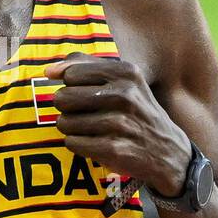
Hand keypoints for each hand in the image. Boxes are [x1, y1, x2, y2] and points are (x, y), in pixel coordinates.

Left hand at [45, 53, 191, 196]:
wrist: (168, 152)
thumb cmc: (137, 112)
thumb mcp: (123, 80)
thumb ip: (84, 66)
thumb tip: (48, 71)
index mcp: (125, 72)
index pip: (70, 74)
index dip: (72, 86)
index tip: (86, 94)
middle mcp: (124, 95)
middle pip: (62, 98)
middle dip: (68, 109)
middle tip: (86, 114)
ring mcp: (118, 123)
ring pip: (64, 122)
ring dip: (73, 129)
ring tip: (93, 130)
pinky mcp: (112, 149)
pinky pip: (72, 143)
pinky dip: (78, 145)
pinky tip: (95, 143)